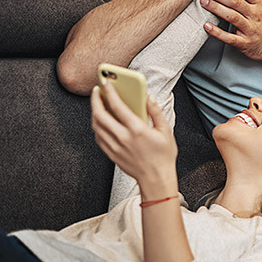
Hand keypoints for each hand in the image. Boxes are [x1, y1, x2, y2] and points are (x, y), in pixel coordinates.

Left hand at [91, 81, 177, 197]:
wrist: (156, 179)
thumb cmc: (163, 156)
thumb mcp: (166, 131)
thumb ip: (156, 112)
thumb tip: (149, 98)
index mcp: (137, 130)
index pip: (117, 106)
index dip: (110, 92)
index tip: (106, 82)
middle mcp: (123, 137)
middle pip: (101, 114)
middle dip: (96, 99)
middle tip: (97, 90)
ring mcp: (115, 146)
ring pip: (96, 125)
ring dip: (95, 112)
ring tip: (99, 103)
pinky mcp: (111, 154)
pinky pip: (98, 136)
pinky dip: (97, 126)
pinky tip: (101, 120)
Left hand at [199, 0, 261, 62]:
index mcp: (259, 5)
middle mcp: (255, 16)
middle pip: (234, 1)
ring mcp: (250, 30)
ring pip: (231, 16)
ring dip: (215, 8)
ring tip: (203, 2)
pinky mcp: (245, 44)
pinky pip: (229, 37)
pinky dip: (216, 32)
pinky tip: (207, 26)